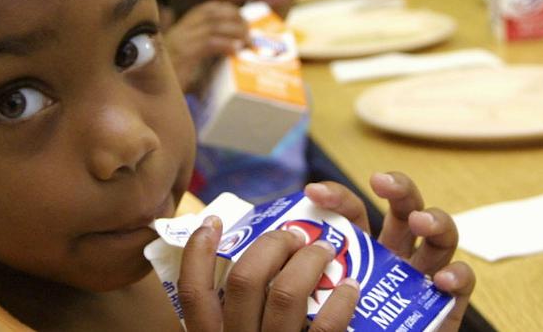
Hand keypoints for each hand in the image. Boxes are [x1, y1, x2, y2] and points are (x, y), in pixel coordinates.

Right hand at [164, 1, 248, 91]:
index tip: (243, 18)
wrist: (148, 98)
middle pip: (212, 13)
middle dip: (236, 19)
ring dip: (235, 31)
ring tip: (247, 42)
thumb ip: (203, 56)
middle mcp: (179, 32)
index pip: (206, 9)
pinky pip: (208, 44)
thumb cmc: (170, 86)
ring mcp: (179, 43)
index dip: (228, 10)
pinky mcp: (182, 56)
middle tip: (250, 32)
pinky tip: (235, 51)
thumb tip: (231, 55)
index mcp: (180, 31)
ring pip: (213, 26)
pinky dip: (225, 45)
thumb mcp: (186, 65)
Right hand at [179, 216, 361, 331]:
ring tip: (325, 250)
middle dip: (272, 244)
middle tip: (293, 234)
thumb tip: (235, 263)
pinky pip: (325, 326)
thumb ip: (229, 318)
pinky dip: (341, 298)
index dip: (199, 250)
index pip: (191, 291)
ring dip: (309, 261)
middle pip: (244, 278)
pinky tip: (351, 286)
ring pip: (286, 293)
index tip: (214, 221)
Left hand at [304, 174, 475, 331]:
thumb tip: (270, 253)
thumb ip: (304, 277)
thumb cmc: (346, 329)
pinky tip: (440, 280)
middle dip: (398, 186)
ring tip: (419, 221)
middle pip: (406, 206)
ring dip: (434, 219)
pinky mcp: (449, 300)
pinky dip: (457, 274)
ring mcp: (426, 274)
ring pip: (442, 233)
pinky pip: (464, 279)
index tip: (312, 192)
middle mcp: (398, 254)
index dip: (336, 196)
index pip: (353, 211)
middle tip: (380, 182)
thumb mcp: (319, 300)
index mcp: (364, 248)